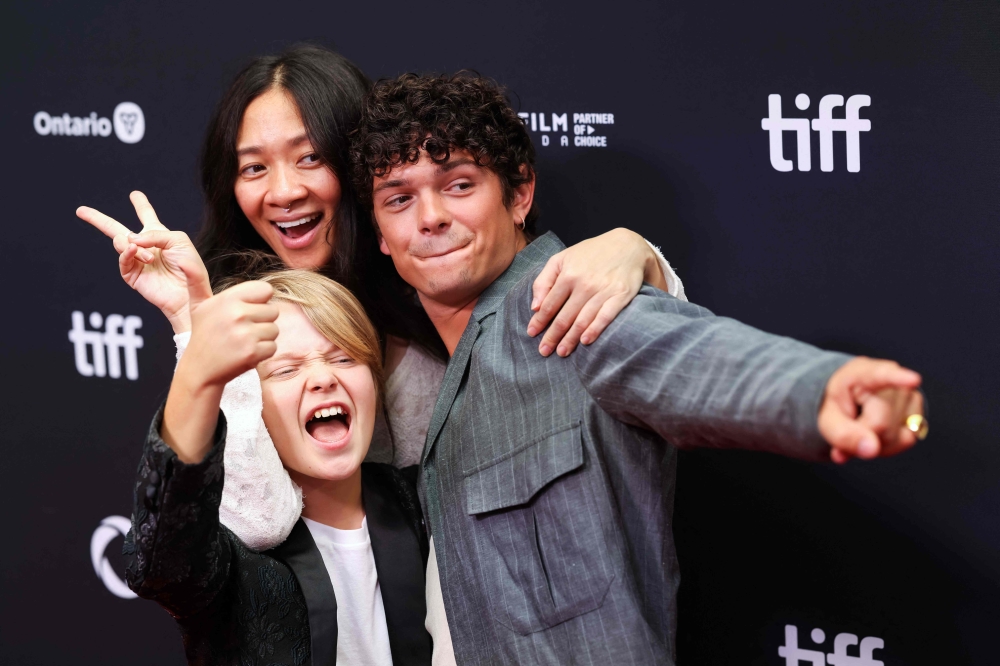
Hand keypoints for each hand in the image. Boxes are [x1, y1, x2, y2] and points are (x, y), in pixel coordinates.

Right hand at [76, 191, 210, 332]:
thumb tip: (130, 240)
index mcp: (160, 236)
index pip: (147, 217)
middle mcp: (146, 246)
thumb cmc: (190, 266)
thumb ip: (155, 234)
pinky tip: (133, 250)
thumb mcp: (177, 240)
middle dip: (98, 219)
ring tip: (150, 257)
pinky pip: (123, 260)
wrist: (189, 294)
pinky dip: (126, 253)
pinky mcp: (132, 275)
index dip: (141, 205)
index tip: (135, 195)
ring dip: (133, 245)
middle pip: (117, 229)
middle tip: (81, 210)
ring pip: (120, 242)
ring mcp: (137, 260)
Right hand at [180, 281, 278, 389]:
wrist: (200, 370)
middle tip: (242, 331)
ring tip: (242, 342)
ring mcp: (246, 334)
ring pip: (274, 330)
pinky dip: (262, 353)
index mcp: (228, 298)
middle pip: (273, 311)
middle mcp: (237, 313)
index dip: (259, 301)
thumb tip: (183, 260)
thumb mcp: (198, 306)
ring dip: (263, 338)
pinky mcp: (252, 352)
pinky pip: (272, 347)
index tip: (246, 311)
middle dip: (262, 322)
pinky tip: (245, 354)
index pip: (266, 290)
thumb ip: (196, 281)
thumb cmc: (204, 335)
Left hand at [527, 228, 667, 356]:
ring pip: (582, 320)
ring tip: (561, 352)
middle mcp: (584, 284)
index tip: (532, 334)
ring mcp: (603, 290)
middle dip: (552, 336)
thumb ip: (544, 280)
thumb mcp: (561, 259)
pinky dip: (595, 329)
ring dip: (570, 338)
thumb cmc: (590, 254)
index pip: (549, 304)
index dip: (539, 321)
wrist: (627, 245)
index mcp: (568, 274)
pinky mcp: (620, 295)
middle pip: (564, 316)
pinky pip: (605, 316)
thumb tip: (535, 306)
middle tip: (544, 351)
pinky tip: (585, 341)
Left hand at [818, 357, 924, 463]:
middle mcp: (892, 380)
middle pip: (881, 424)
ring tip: (863, 427)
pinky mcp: (919, 412)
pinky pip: (907, 440)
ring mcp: (910, 396)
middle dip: (863, 435)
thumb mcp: (827, 419)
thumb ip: (843, 434)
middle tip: (849, 427)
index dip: (898, 378)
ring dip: (875, 442)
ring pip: (896, 436)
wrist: (848, 401)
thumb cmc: (837, 406)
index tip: (912, 380)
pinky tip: (878, 433)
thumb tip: (871, 449)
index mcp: (863, 373)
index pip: (882, 375)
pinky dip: (888, 445)